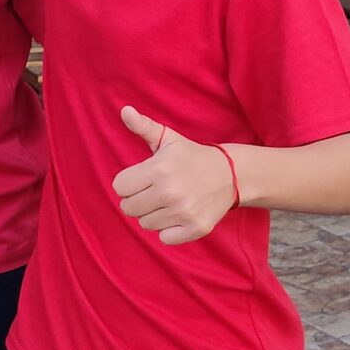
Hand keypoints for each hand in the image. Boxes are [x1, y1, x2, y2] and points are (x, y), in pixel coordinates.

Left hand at [111, 107, 237, 245]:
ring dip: (153, 214)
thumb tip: (125, 110)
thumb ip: (143, 126)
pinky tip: (178, 215)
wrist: (230, 175)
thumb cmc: (191, 157)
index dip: (129, 182)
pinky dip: (168, 230)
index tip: (143, 178)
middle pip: (128, 208)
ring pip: (145, 224)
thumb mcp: (168, 139)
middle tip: (154, 191)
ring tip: (168, 201)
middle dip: (137, 199)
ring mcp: (184, 212)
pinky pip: (164, 238)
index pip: (120, 187)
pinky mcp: (195, 228)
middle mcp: (170, 192)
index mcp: (159, 169)